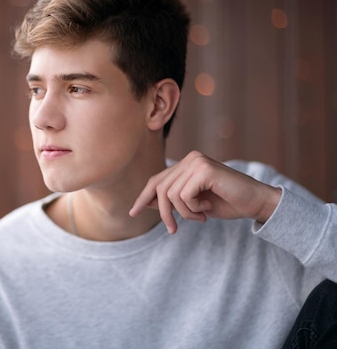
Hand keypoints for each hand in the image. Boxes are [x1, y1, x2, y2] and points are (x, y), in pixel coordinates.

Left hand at [129, 151, 281, 233]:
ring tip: (199, 216)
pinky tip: (207, 209)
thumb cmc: (227, 203)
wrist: (256, 203)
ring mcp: (197, 162)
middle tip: (173, 230)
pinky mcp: (204, 170)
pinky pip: (184, 196)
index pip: (156, 180)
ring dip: (184, 213)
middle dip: (164, 212)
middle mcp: (190, 159)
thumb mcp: (194, 204)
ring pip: (170, 194)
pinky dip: (193, 209)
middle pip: (160, 188)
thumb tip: (147, 202)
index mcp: (186, 164)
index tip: (133, 212)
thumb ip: (173, 200)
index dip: (144, 197)